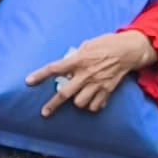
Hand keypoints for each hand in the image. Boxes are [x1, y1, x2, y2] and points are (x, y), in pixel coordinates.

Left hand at [29, 30, 153, 114]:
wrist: (128, 51)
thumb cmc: (107, 44)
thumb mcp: (88, 45)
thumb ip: (75, 56)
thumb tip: (66, 65)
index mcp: (79, 59)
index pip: (55, 68)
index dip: (40, 75)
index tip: (29, 82)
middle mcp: (86, 73)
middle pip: (65, 93)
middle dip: (53, 105)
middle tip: (45, 112)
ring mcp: (97, 84)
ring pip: (80, 103)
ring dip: (77, 102)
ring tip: (78, 97)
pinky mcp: (107, 91)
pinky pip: (95, 106)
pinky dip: (92, 106)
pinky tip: (92, 100)